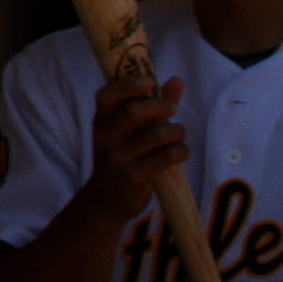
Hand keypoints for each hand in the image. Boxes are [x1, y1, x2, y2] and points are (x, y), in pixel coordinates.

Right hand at [81, 75, 187, 221]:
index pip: (106, 95)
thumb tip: (177, 80)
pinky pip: (167, 156)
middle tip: (174, 110)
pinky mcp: (134, 177)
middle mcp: (104, 137)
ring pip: (158, 134)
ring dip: (178, 132)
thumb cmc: (124, 158)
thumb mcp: (130, 131)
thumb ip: (153, 105)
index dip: (128, 85)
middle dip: (163, 106)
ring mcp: (118, 158)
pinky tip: (181, 152)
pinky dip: (182, 151)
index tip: (151, 82)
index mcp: (101, 121)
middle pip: (135, 112)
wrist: (106, 201)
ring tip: (179, 136)